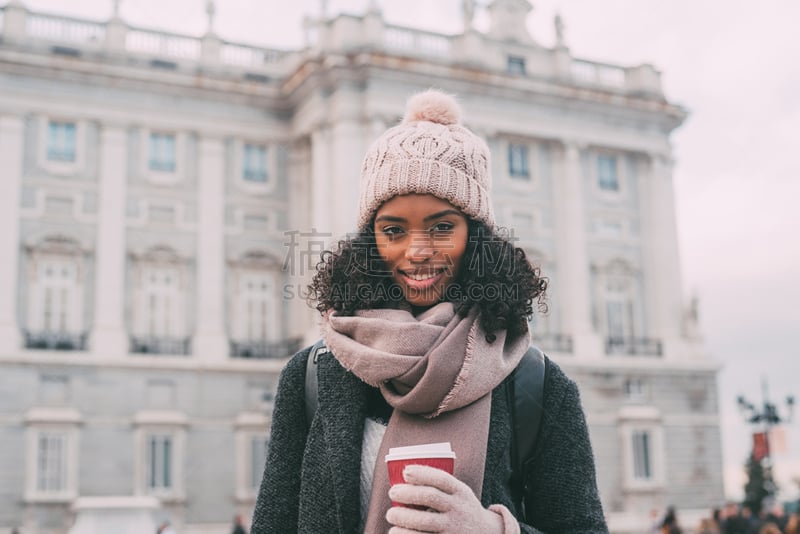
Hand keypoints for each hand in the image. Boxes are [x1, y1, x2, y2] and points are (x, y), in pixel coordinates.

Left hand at [385, 464, 513, 533]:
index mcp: (461, 493)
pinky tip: (397, 532)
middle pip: (430, 497)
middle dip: (408, 493)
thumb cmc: (462, 510)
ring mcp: (454, 529)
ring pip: (425, 522)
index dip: (422, 474)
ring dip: (404, 518)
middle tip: (392, 492)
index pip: (442, 479)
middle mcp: (459, 509)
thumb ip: (440, 487)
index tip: (405, 472)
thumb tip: (404, 478)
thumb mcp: (460, 494)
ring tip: (391, 515)